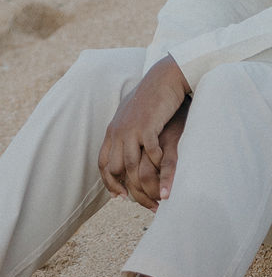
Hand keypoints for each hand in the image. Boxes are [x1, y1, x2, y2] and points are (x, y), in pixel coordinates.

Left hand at [99, 56, 188, 207]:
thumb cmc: (151, 95)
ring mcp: (132, 130)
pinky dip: (155, 163)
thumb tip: (122, 143)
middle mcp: (118, 132)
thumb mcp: (131, 113)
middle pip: (114, 168)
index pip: (104, 163)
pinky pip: (149, 153)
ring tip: (153, 192)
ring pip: (129, 165)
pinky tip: (163, 167)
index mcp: (113, 130)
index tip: (120, 195)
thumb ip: (125, 129)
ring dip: (141, 182)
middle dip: (124, 186)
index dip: (109, 182)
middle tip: (138, 199)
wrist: (163, 78)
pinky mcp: (148, 127)